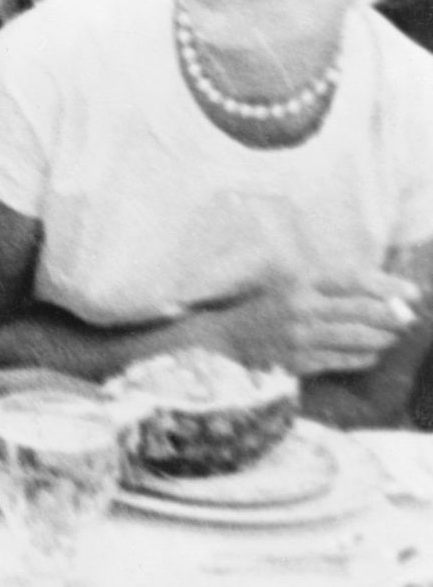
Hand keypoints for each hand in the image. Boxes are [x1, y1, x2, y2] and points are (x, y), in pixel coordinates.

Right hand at [214, 272, 423, 375]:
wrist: (226, 338)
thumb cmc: (265, 307)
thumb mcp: (293, 285)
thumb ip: (332, 287)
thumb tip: (382, 292)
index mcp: (301, 282)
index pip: (354, 279)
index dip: (388, 285)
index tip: (413, 292)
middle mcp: (302, 308)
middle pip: (362, 310)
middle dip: (393, 315)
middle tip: (410, 317)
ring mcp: (301, 337)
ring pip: (358, 338)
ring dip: (383, 338)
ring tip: (392, 335)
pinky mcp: (300, 362)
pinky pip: (344, 360)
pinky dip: (364, 357)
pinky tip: (371, 353)